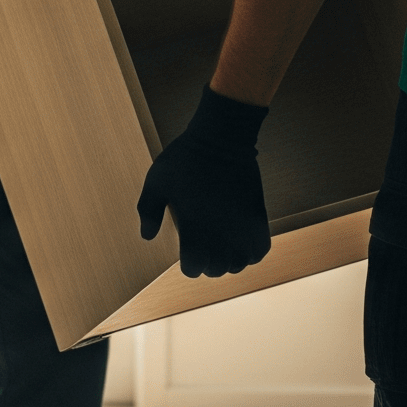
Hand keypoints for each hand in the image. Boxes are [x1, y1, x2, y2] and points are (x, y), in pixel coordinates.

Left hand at [136, 88, 272, 276]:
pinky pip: (260, 251)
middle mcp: (219, 232)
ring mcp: (241, 226)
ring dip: (230, 260)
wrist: (222, 136)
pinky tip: (240, 242)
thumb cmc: (185, 157)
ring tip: (223, 246)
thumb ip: (148, 210)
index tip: (187, 252)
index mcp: (193, 227)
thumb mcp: (156, 180)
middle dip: (208, 264)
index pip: (193, 268)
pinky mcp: (257, 216)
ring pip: (238, 265)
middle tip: (204, 247)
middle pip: (217, 270)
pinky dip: (250, 253)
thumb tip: (147, 236)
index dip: (189, 264)